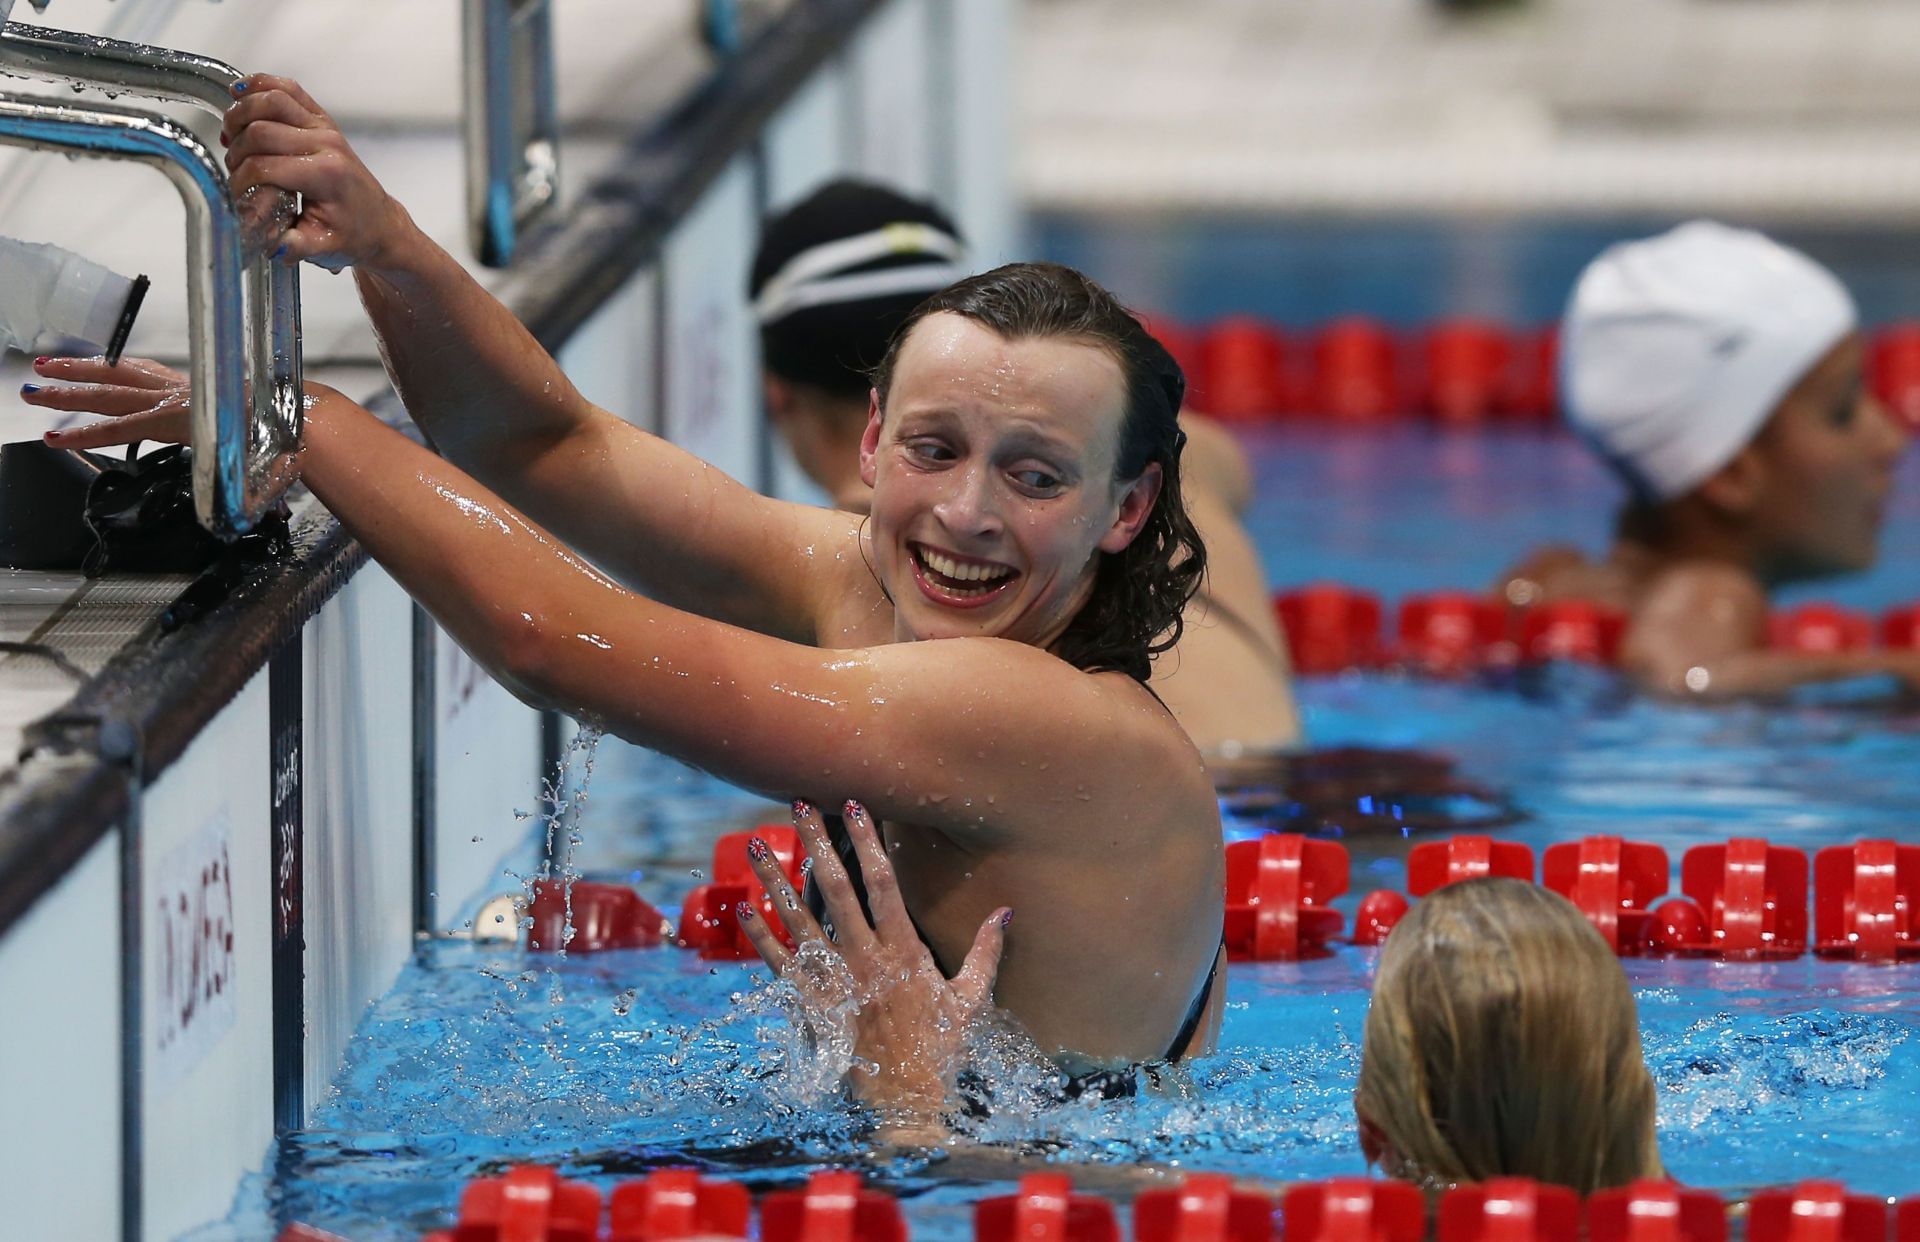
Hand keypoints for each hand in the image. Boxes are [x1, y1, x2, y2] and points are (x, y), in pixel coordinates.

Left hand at [30, 356, 349, 453]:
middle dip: (80, 373)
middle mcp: (186, 389)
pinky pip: (119, 427)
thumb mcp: (268, 430)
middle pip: (121, 377)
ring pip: (110, 395)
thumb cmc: (300, 427)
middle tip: (43, 368)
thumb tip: (258, 451)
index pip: (152, 376)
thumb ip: (253, 439)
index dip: (119, 370)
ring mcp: (176, 401)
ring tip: (33, 391)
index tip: (95, 367)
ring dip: (69, 394)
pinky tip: (57, 437)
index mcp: (205, 387)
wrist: (310, 422)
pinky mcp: (171, 420)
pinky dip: (86, 433)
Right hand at [222, 75, 412, 270]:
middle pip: (260, 130)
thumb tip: (264, 240)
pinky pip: (287, 88)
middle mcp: (326, 144)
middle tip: (234, 169)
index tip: (235, 194)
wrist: (380, 223)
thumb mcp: (322, 248)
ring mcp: (324, 126)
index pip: (263, 166)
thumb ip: (293, 246)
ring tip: (231, 136)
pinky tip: (239, 96)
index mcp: (325, 175)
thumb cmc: (353, 236)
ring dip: (241, 114)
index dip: (239, 180)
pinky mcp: (321, 118)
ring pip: (271, 99)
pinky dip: (259, 85)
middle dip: (237, 151)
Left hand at [741, 799, 1009, 1127]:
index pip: (882, 882)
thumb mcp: (972, 998)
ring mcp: (834, 982)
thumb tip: (1006, 911)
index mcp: (903, 951)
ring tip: (754, 846)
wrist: (907, 1099)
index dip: (867, 840)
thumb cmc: (941, 1048)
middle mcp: (864, 959)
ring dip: (776, 880)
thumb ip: (986, 950)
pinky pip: (779, 964)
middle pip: (834, 888)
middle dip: (816, 843)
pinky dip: (759, 936)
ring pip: (798, 920)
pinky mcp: (812, 1005)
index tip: (853, 805)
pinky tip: (743, 907)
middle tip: (798, 804)